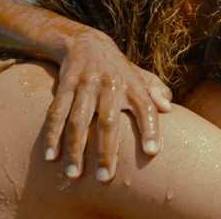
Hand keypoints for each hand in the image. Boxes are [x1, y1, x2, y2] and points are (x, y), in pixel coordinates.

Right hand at [43, 29, 172, 181]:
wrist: (87, 43)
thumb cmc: (119, 70)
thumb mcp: (140, 77)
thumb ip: (156, 91)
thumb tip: (170, 108)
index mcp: (133, 86)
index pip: (146, 107)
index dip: (150, 128)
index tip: (153, 152)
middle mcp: (110, 86)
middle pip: (108, 121)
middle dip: (106, 151)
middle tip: (105, 178)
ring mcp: (86, 86)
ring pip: (78, 121)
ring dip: (75, 149)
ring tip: (73, 175)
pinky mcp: (65, 86)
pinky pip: (56, 113)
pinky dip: (52, 135)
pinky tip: (50, 157)